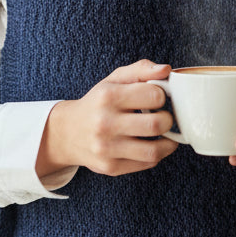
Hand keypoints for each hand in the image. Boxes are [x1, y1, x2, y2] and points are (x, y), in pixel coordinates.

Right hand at [37, 60, 176, 177]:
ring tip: (165, 135)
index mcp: (108, 96)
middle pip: (156, 124)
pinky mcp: (110, 167)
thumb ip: (141, 69)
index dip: (162, 96)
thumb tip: (166, 70)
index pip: (154, 95)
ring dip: (168, 143)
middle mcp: (105, 123)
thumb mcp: (114, 80)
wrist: (67, 132)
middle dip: (168, 120)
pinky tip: (153, 146)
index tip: (158, 99)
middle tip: (164, 117)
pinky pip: (146, 164)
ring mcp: (107, 148)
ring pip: (153, 150)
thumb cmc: (98, 103)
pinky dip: (157, 155)